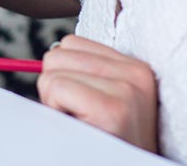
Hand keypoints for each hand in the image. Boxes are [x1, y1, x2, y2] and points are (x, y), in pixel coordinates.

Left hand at [38, 35, 158, 152]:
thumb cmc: (106, 143)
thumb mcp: (104, 101)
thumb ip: (84, 73)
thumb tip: (49, 54)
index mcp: (136, 68)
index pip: (71, 44)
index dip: (65, 77)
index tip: (86, 105)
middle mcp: (138, 73)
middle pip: (57, 54)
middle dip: (57, 88)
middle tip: (82, 119)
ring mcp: (128, 90)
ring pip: (52, 72)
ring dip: (55, 101)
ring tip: (84, 125)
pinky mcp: (114, 109)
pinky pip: (56, 88)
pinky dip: (56, 110)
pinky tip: (81, 130)